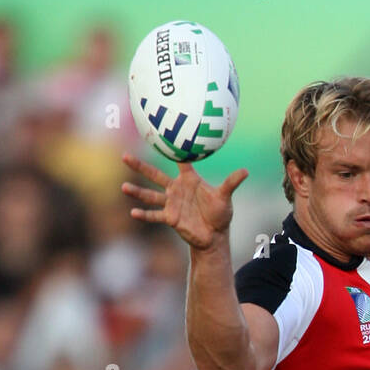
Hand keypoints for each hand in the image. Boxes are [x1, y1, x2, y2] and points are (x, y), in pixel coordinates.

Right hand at [121, 154, 247, 249]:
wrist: (215, 236)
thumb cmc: (220, 214)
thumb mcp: (225, 197)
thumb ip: (231, 183)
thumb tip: (246, 171)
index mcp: (189, 180)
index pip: (179, 161)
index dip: (171, 149)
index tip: (159, 133)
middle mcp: (176, 189)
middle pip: (155, 175)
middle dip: (140, 166)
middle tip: (124, 156)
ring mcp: (171, 203)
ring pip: (150, 195)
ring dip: (137, 192)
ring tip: (123, 187)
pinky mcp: (171, 218)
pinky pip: (155, 215)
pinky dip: (145, 214)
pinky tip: (133, 213)